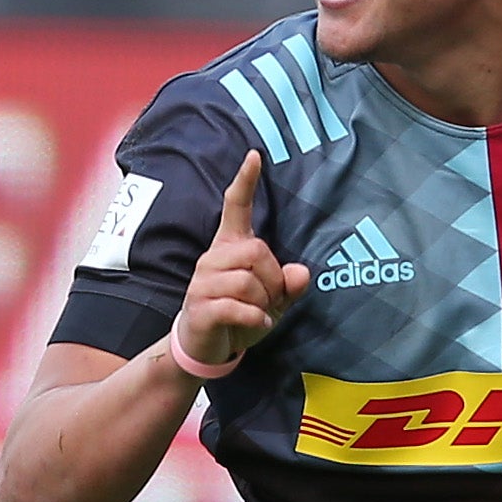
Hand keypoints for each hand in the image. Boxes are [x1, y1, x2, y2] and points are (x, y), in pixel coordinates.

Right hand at [174, 150, 309, 374]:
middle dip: (274, 278)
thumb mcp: (273, 299)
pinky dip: (255, 318)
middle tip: (271, 299)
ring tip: (260, 314)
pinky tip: (257, 324)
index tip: (255, 156)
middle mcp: (214, 258)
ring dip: (265, 302)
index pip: (235, 206)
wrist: (204, 345)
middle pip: (257, 251)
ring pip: (248, 281)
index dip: (245, 181)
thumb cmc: (240, 313)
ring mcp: (203, 282)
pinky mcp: (200, 307)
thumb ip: (290, 285)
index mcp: (230, 246)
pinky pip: (237, 307)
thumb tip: (301, 273)